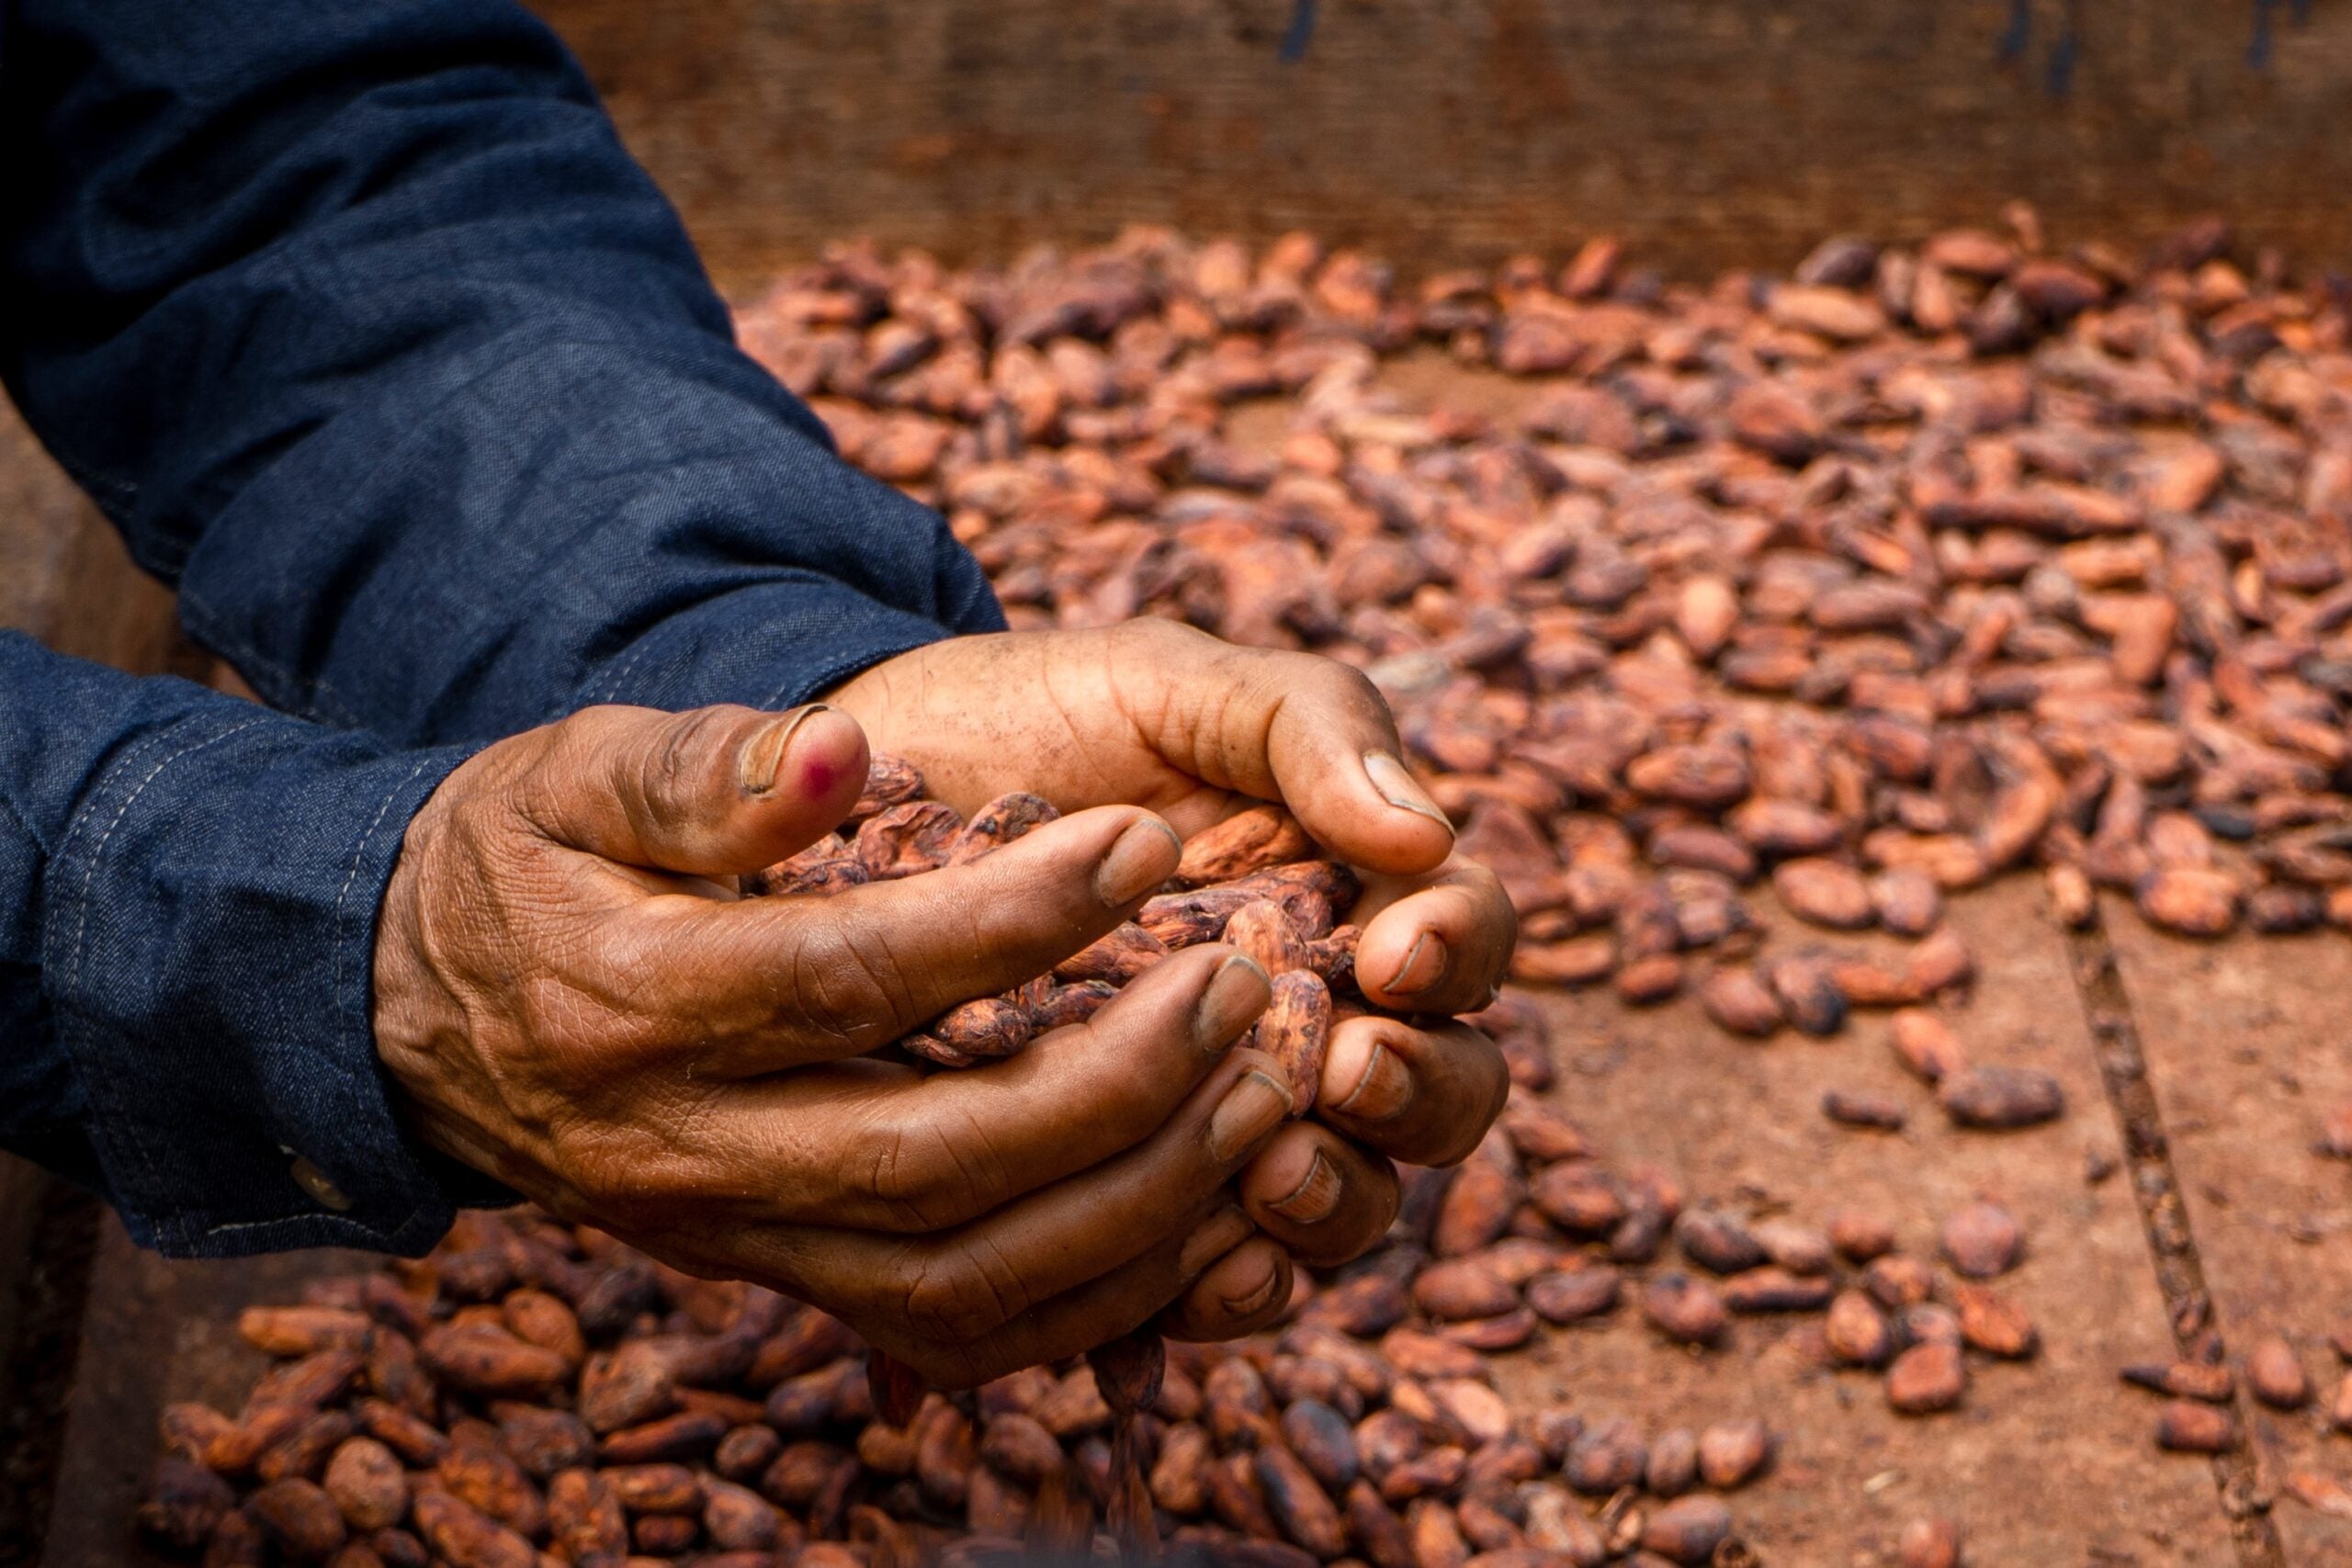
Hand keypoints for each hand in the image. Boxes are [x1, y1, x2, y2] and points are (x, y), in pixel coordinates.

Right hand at [374, 700, 1299, 1385]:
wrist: (411, 1012)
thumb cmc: (521, 863)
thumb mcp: (577, 773)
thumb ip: (710, 768)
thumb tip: (847, 752)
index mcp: (637, 1003)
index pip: (854, 977)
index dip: (1017, 917)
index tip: (1146, 839)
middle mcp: (689, 1151)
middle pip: (935, 1160)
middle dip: (1117, 1084)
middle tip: (1241, 987)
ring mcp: (740, 1237)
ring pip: (961, 1280)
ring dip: (1135, 1208)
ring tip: (1259, 1101)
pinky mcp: (782, 1279)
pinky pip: (952, 1335)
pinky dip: (1093, 1299)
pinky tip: (1199, 1217)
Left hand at [827, 620, 1517, 1300]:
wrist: (855, 793)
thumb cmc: (1036, 719)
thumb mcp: (1170, 684)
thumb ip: (1307, 727)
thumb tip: (1427, 834)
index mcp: (1346, 895)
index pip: (1459, 940)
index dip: (1456, 952)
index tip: (1393, 950)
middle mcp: (1309, 1019)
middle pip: (1440, 1093)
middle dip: (1420, 1093)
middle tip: (1352, 1071)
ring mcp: (1221, 1115)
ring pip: (1345, 1199)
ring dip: (1337, 1200)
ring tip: (1277, 1172)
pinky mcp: (1125, 1191)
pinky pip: (1215, 1275)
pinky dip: (1232, 1287)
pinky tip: (1215, 1269)